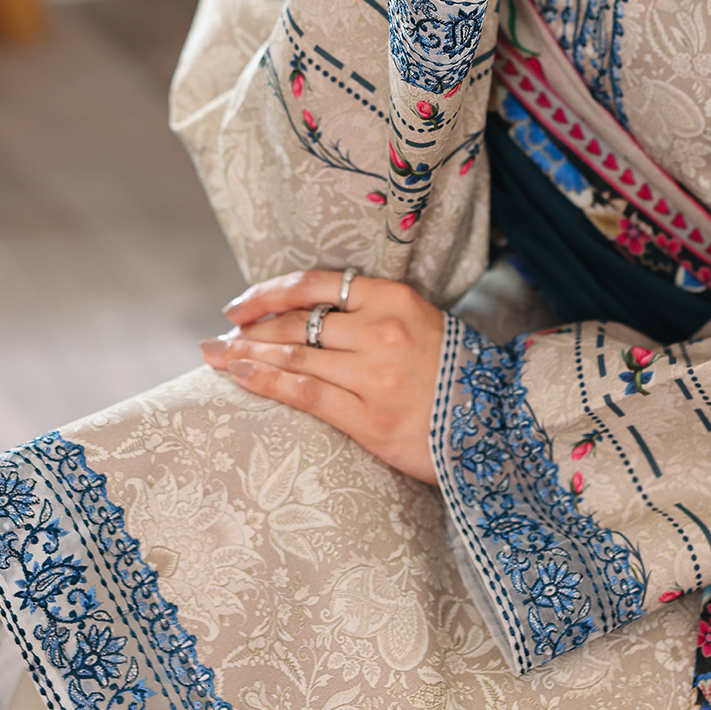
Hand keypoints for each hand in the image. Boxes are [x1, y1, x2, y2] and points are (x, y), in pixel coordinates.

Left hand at [200, 270, 444, 482]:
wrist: (494, 425)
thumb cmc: (450, 373)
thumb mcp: (418, 322)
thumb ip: (370, 313)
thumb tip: (306, 312)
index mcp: (395, 298)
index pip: (317, 284)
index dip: (270, 292)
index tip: (241, 305)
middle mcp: (383, 331)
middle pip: (298, 320)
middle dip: (249, 326)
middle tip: (220, 333)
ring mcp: (375, 375)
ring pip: (295, 354)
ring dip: (246, 353)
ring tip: (216, 355)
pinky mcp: (368, 417)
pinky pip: (304, 393)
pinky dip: (265, 380)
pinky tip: (238, 374)